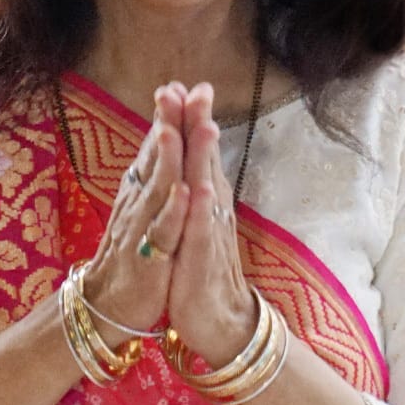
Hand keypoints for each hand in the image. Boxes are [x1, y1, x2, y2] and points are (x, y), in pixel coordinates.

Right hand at [82, 82, 189, 342]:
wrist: (109, 305)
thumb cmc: (132, 251)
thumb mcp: (142, 207)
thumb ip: (152, 170)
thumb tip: (162, 130)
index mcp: (141, 189)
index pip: (154, 146)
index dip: (166, 116)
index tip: (179, 84)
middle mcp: (139, 203)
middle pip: (154, 159)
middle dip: (166, 124)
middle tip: (175, 91)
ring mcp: (142, 229)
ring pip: (157, 190)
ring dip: (167, 159)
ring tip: (174, 129)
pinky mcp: (149, 258)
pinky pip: (162, 232)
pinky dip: (171, 211)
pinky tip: (182, 192)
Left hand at [167, 82, 256, 365]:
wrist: (220, 320)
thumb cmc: (204, 267)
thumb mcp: (197, 220)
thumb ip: (197, 184)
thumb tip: (194, 150)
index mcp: (207, 199)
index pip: (199, 152)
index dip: (192, 119)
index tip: (185, 84)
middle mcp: (212, 210)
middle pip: (206, 161)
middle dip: (200, 125)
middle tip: (198, 88)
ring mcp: (209, 234)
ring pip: (207, 190)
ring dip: (205, 158)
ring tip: (204, 125)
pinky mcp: (201, 261)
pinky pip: (200, 233)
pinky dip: (201, 211)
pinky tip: (201, 191)